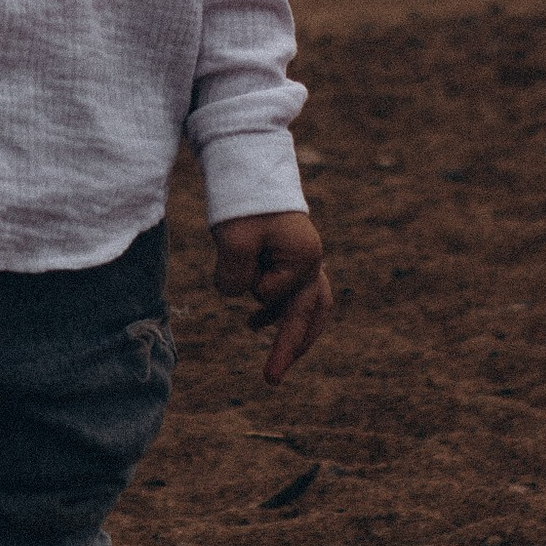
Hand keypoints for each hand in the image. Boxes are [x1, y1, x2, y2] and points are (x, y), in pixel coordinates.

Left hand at [211, 210, 332, 385]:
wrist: (250, 165)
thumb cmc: (245, 201)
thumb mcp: (233, 240)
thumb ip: (234, 278)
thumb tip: (240, 296)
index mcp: (304, 257)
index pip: (273, 294)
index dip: (250, 285)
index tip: (240, 260)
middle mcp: (312, 261)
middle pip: (310, 314)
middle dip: (290, 347)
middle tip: (271, 379)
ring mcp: (306, 259)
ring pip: (310, 308)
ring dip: (293, 334)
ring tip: (275, 364)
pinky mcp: (293, 256)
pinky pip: (296, 294)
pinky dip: (280, 312)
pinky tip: (253, 323)